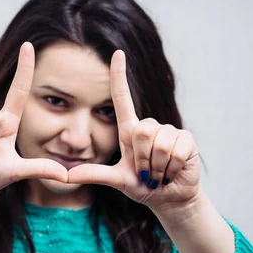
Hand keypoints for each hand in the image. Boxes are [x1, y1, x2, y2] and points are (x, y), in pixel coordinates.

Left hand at [67, 50, 201, 220]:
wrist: (168, 198)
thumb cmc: (141, 186)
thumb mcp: (116, 180)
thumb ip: (94, 174)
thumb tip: (67, 175)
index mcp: (129, 131)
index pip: (122, 98)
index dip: (119, 76)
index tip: (117, 53)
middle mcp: (149, 126)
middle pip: (141, 130)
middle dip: (142, 158)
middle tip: (146, 172)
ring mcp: (169, 131)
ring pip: (159, 143)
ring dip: (157, 167)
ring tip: (159, 173)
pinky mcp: (186, 139)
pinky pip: (176, 150)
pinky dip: (172, 168)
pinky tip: (173, 171)